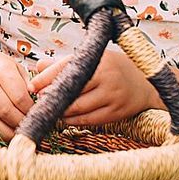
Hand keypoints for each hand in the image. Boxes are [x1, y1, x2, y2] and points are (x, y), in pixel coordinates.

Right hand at [0, 43, 33, 135]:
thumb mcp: (14, 67)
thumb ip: (28, 83)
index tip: (36, 118)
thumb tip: (40, 104)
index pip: (20, 98)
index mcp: (2, 70)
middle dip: (19, 125)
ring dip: (5, 133)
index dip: (30, 112)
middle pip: (6, 111)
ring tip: (15, 136)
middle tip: (28, 130)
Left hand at [29, 43, 156, 126]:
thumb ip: (64, 63)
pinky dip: (73, 121)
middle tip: (38, 102)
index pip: (65, 68)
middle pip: (70, 90)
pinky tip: (64, 119)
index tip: (31, 87)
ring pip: (77, 108)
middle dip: (51, 98)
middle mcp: (106, 76)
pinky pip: (89, 120)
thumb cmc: (113, 69)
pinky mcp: (117, 112)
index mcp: (98, 59)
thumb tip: (36, 67)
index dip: (44, 79)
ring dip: (60, 111)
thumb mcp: (93, 58)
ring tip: (49, 111)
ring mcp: (113, 96)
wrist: (147, 84)